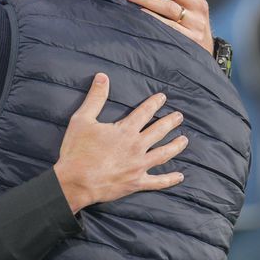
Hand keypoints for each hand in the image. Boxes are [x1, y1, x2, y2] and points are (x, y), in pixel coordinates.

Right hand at [53, 73, 187, 213]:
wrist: (75, 182)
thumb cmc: (77, 151)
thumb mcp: (82, 119)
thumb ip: (95, 97)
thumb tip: (102, 77)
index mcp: (125, 130)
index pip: (144, 112)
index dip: (154, 103)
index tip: (163, 98)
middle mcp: (136, 147)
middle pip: (159, 131)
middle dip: (170, 122)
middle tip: (179, 117)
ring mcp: (138, 166)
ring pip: (163, 154)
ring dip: (175, 146)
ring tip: (184, 140)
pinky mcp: (136, 183)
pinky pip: (157, 182)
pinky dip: (169, 180)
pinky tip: (179, 177)